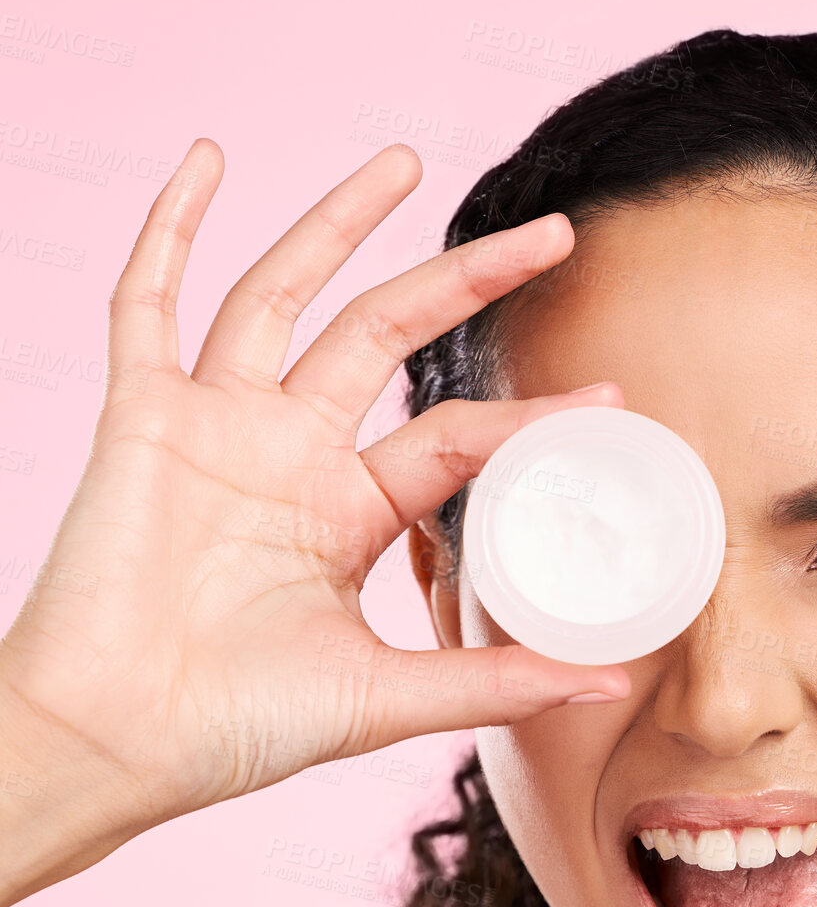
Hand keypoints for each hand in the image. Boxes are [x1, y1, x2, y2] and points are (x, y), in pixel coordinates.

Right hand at [0, 139, 629, 841]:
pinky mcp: (141, 418)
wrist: (118, 745)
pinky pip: (145, 304)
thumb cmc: (238, 727)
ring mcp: (216, 425)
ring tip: (406, 161)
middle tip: (555, 235)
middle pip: (388, 335)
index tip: (609, 399)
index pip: (455, 437)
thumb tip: (610, 682)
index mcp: (348, 510)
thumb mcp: (385, 695)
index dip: (530, 417)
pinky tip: (206, 162)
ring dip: (338, 225)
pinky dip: (170, 232)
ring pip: (281, 294)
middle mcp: (290, 453)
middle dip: (468, 280)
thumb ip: (493, 680)